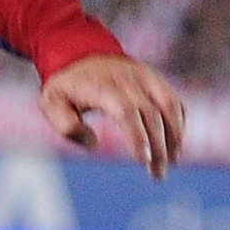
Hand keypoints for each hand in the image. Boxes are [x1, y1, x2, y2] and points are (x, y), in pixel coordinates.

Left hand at [39, 53, 185, 177]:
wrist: (80, 54)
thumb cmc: (66, 87)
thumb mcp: (51, 104)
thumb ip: (66, 125)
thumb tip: (94, 142)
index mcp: (100, 86)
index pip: (125, 110)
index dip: (138, 136)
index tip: (143, 161)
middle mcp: (126, 78)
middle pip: (151, 112)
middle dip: (159, 146)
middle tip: (157, 174)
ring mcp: (144, 76)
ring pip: (169, 103)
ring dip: (176, 135)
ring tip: (172, 161)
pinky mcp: (154, 78)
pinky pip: (173, 99)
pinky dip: (178, 122)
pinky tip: (174, 144)